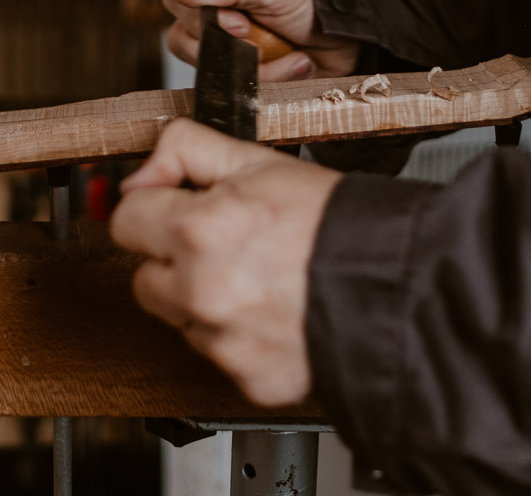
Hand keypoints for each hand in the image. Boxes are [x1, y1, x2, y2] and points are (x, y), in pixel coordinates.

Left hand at [110, 119, 340, 405]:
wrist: (404, 288)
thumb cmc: (340, 224)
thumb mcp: (260, 161)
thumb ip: (185, 151)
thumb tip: (139, 174)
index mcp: (198, 231)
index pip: (125, 220)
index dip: (155, 207)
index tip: (179, 208)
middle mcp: (201, 293)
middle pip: (143, 277)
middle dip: (173, 259)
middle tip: (226, 244)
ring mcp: (223, 342)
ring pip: (181, 319)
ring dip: (204, 301)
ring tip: (260, 279)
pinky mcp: (249, 379)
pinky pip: (221, 356)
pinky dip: (240, 339)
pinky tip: (276, 314)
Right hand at [163, 0, 358, 80]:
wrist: (354, 33)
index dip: (202, 18)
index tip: (240, 25)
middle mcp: (216, 12)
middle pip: (187, 39)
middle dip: (231, 47)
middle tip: (261, 41)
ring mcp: (229, 45)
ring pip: (213, 68)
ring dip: (259, 68)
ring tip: (294, 55)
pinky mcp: (247, 72)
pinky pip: (240, 86)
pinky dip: (274, 79)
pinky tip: (298, 64)